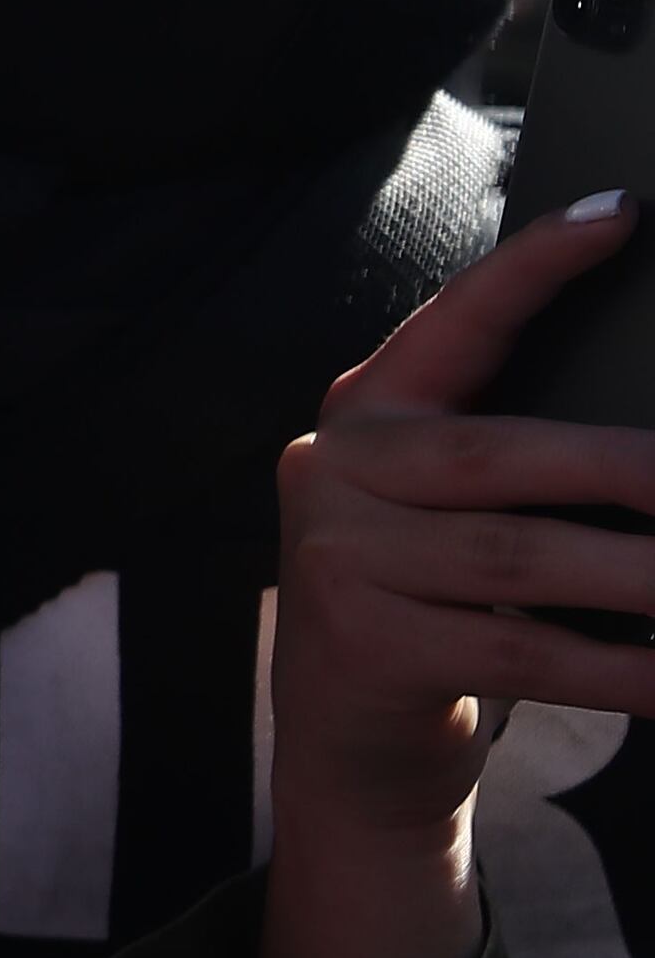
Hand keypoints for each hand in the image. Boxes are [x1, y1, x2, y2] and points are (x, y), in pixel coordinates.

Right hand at [260, 186, 654, 957]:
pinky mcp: (364, 646)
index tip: (625, 214)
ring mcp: (339, 557)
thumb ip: (515, 460)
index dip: (537, 264)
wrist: (347, 744)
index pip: (457, 319)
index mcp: (366, 412)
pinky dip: (622, 669)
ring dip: (646, 576)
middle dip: (630, 467)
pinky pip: (523, 650)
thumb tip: (652, 445)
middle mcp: (334, 467)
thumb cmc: (434, 603)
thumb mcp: (448, 511)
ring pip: (524, 556)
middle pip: (503, 451)